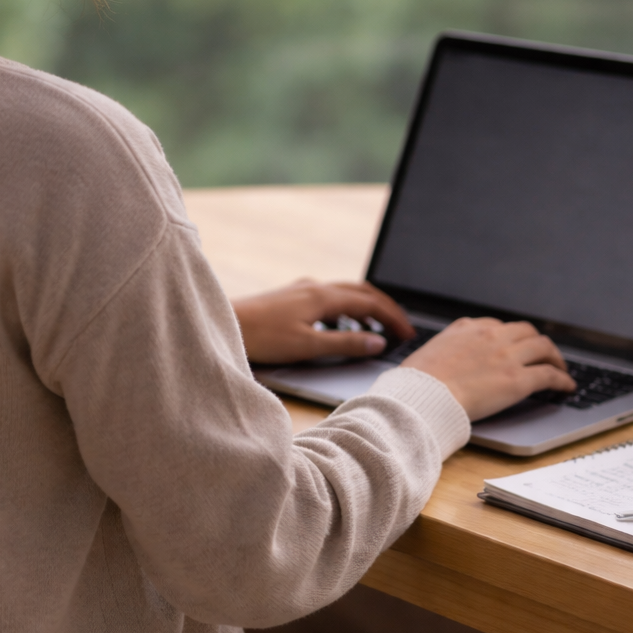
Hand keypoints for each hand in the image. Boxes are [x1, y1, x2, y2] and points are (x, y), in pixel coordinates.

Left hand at [231, 278, 414, 364]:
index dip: (393, 318)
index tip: (408, 335)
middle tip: (401, 328)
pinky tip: (341, 327)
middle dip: (385, 308)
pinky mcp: (290, 297)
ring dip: (366, 308)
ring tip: (377, 328)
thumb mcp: (308, 345)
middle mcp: (315, 287)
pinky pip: (329, 298)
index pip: (370, 303)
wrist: (224, 323)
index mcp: (323, 296)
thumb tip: (378, 342)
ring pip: (345, 293)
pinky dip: (346, 310)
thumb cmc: (262, 337)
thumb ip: (345, 344)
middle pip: (361, 292)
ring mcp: (302, 290)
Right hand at [405, 317, 574, 421]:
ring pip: (543, 347)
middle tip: (543, 354)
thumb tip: (448, 357)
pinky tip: (567, 386)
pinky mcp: (518, 381)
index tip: (515, 346)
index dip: (511, 337)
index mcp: (468, 328)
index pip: (498, 326)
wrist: (423, 395)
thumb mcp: (430, 350)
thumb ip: (447, 347)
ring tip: (560, 368)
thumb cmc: (419, 381)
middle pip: (526, 331)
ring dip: (555, 357)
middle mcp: (491, 336)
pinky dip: (562, 379)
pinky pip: (549, 375)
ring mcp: (507, 357)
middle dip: (537, 342)